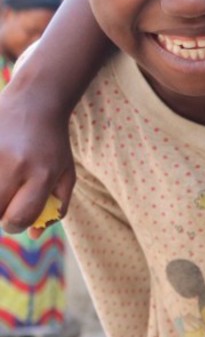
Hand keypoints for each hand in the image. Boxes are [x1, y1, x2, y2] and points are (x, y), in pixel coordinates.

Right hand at [0, 93, 76, 235]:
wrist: (34, 102)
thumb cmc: (52, 144)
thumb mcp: (66, 174)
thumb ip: (56, 206)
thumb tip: (33, 234)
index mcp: (42, 174)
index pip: (18, 217)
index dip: (15, 225)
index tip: (15, 218)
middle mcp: (16, 165)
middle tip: (5, 202)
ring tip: (3, 185)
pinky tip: (2, 169)